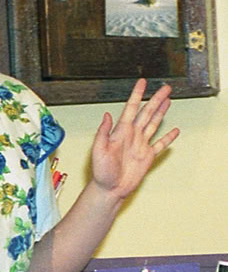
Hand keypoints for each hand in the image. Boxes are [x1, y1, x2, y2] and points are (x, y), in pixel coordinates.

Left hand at [91, 79, 179, 199]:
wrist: (109, 189)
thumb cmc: (101, 171)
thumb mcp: (98, 150)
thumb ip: (103, 132)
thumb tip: (107, 114)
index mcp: (121, 131)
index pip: (131, 108)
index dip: (137, 95)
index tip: (142, 82)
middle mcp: (132, 135)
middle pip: (147, 113)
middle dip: (156, 99)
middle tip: (165, 87)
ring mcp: (141, 145)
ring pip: (154, 124)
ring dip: (161, 112)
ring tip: (168, 100)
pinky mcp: (147, 156)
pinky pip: (160, 144)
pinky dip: (168, 137)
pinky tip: (174, 130)